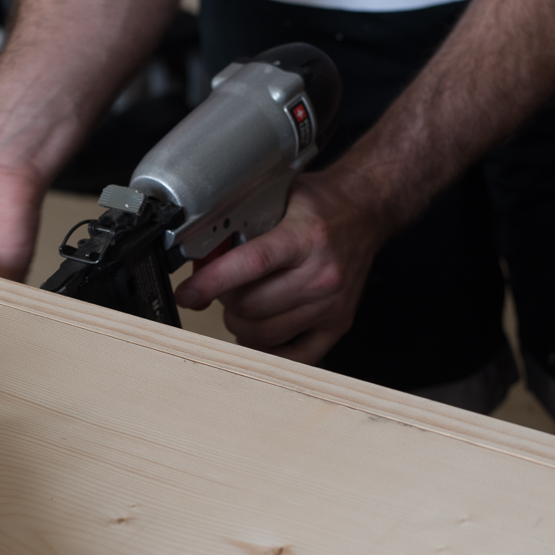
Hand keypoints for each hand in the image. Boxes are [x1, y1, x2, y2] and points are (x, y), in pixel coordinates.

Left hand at [173, 170, 387, 364]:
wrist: (367, 211)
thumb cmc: (321, 205)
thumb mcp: (278, 197)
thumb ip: (242, 223)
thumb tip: (202, 256)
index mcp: (305, 236)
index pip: (252, 264)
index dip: (212, 282)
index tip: (187, 293)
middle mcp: (322, 273)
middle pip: (252, 307)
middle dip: (225, 300)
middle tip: (224, 288)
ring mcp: (331, 304)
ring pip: (264, 335)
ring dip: (241, 325)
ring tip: (243, 306)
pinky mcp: (338, 323)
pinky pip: (295, 357)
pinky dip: (268, 350)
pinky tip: (260, 334)